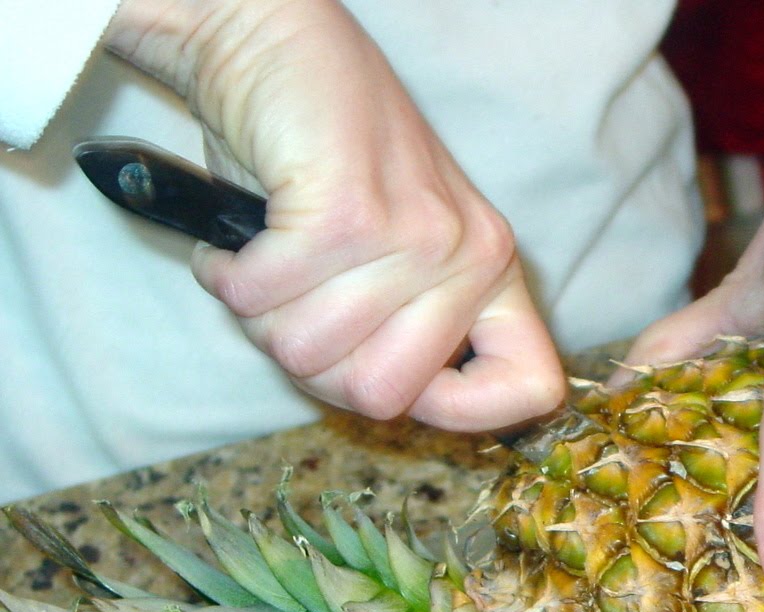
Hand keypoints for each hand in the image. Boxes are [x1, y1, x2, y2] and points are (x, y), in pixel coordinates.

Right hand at [106, 0, 565, 430]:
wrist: (270, 42)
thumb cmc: (320, 164)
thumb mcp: (393, 255)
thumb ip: (406, 330)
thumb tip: (386, 406)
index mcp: (494, 271)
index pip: (531, 388)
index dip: (456, 412)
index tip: (386, 372)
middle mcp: (472, 255)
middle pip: (379, 397)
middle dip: (312, 366)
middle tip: (293, 304)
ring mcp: (419, 235)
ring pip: (309, 354)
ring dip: (261, 316)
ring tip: (268, 259)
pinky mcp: (351, 212)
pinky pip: (266, 301)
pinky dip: (228, 280)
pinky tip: (236, 245)